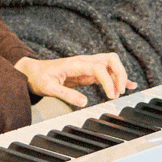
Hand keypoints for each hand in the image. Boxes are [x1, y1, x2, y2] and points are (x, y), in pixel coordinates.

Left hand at [14, 53, 137, 108]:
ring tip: (121, 93)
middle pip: (110, 59)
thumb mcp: (48, 88)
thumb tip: (84, 102)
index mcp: (75, 63)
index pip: (99, 67)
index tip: (112, 95)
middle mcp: (84, 62)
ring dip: (119, 76)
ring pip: (111, 64)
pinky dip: (118, 78)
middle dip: (120, 73)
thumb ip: (66, 94)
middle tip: (120, 92)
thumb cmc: (39, 78)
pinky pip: (107, 73)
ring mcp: (87, 67)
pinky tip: (128, 86)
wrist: (32, 72)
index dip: (108, 80)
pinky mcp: (87, 74)